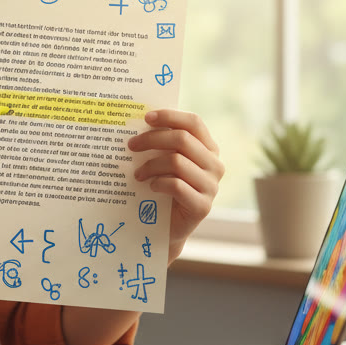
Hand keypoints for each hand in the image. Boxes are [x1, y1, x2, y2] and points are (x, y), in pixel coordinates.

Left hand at [127, 109, 223, 260]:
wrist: (165, 228)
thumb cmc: (162, 188)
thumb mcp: (164, 161)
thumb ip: (161, 143)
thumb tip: (139, 122)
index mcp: (208, 149)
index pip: (194, 123)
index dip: (170, 116)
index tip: (146, 118)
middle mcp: (215, 165)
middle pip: (182, 139)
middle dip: (151, 139)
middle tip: (130, 146)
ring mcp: (211, 186)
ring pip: (177, 162)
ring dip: (150, 165)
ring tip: (137, 174)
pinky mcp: (202, 206)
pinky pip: (176, 185)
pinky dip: (158, 183)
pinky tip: (150, 187)